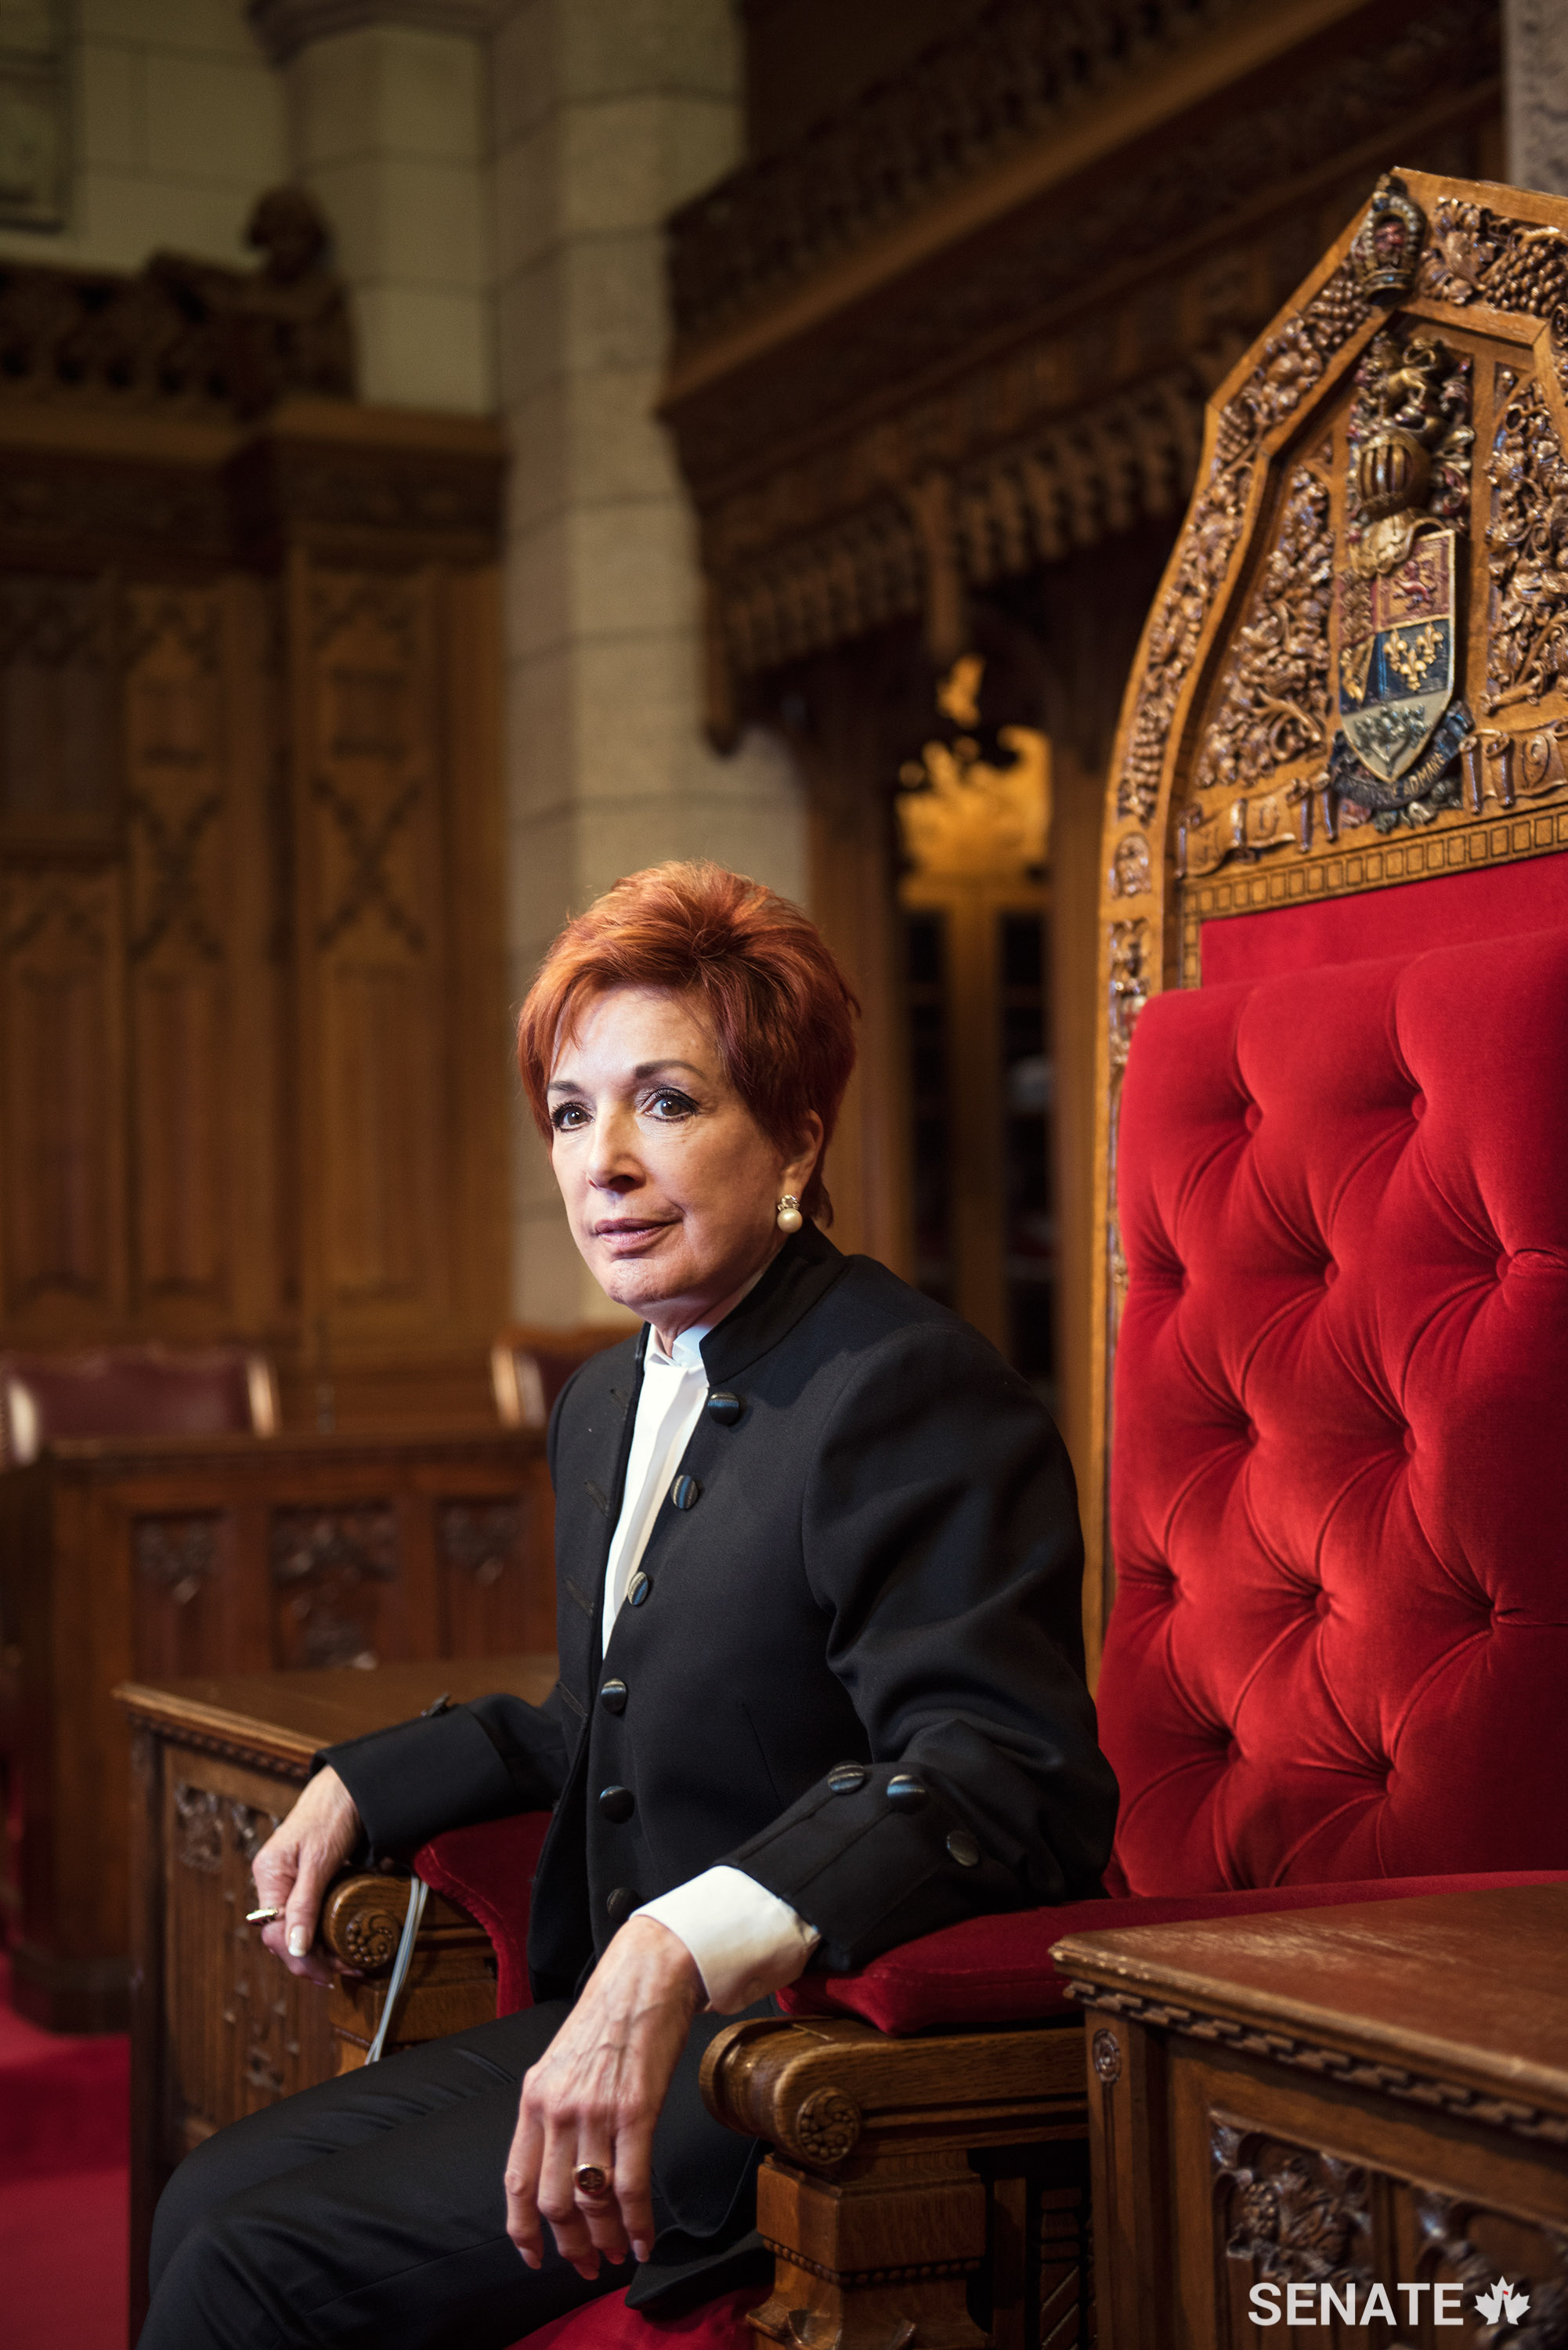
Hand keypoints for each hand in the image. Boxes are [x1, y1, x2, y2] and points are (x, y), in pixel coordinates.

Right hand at [251, 1767, 361, 1984]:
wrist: (349, 1788)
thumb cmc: (333, 1814)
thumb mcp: (321, 1860)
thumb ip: (305, 1903)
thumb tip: (294, 1948)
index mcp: (269, 1875)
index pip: (275, 1931)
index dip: (299, 1956)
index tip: (328, 1971)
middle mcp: (273, 1882)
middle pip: (283, 1935)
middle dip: (311, 1958)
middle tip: (344, 1970)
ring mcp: (287, 1882)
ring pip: (296, 1929)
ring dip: (318, 1949)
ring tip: (346, 1962)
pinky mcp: (305, 1881)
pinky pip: (307, 1915)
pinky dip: (322, 1932)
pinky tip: (339, 1943)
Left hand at [505, 1916, 702, 2278]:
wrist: (643, 1978)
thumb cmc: (606, 2020)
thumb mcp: (560, 2064)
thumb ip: (552, 2112)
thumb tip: (555, 2167)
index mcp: (533, 2099)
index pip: (516, 2182)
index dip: (523, 2230)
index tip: (535, 2257)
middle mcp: (557, 2109)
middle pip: (553, 2201)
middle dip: (571, 2245)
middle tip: (588, 2265)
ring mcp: (595, 2111)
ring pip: (592, 2199)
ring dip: (607, 2239)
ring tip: (620, 2254)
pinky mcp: (635, 2110)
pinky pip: (631, 2184)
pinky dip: (638, 2222)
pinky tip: (645, 2239)